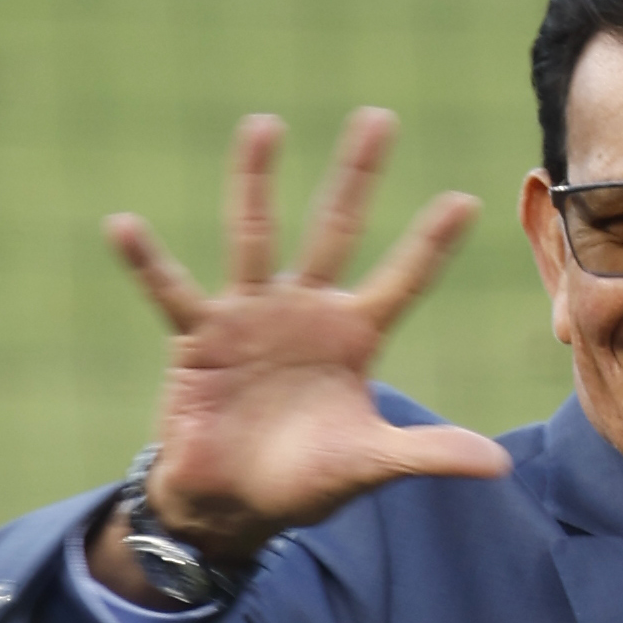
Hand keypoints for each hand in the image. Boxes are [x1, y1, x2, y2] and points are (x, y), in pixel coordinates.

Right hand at [97, 110, 512, 586]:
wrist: (230, 504)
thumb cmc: (303, 481)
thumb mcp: (368, 464)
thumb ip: (427, 453)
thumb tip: (500, 464)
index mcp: (352, 337)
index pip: (401, 281)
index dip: (429, 246)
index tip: (466, 200)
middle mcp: (303, 311)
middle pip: (334, 230)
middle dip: (356, 178)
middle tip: (379, 118)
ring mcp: (249, 315)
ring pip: (254, 235)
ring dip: (257, 182)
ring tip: (264, 125)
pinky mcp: (198, 335)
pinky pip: (171, 289)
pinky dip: (146, 261)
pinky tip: (123, 226)